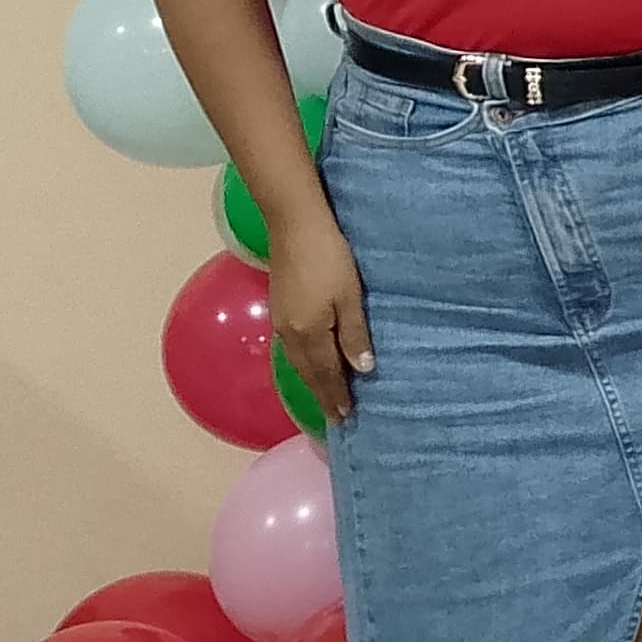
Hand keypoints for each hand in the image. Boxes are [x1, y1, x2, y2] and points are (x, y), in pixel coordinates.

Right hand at [268, 219, 373, 423]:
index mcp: (310, 333)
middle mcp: (290, 333)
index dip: (336, 394)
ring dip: (311, 379)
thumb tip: (362, 370)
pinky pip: (292, 346)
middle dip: (323, 393)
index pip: (326, 373)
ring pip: (297, 360)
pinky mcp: (279, 306)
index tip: (346, 417)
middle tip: (336, 415)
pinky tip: (309, 361)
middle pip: (308, 371)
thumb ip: (354, 334)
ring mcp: (281, 319)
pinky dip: (303, 361)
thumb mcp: (350, 296)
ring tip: (324, 394)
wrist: (295, 224)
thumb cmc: (330, 257)